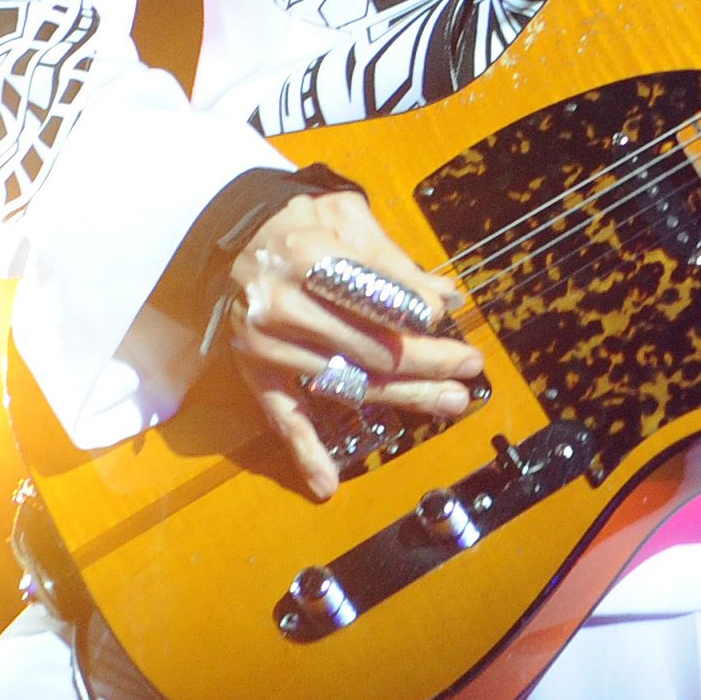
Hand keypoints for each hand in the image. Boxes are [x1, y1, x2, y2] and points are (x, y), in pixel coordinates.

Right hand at [222, 191, 485, 499]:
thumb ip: (391, 255)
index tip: (445, 319)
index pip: (370, 292)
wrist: (230, 239)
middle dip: (427, 360)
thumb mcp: (342, 215)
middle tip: (469, 367)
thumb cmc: (299, 223)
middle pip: (368, 345)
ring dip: (403, 397)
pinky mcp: (257, 372)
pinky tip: (326, 484)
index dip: (412, 310)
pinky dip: (304, 452)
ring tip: (450, 402)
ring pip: (346, 381)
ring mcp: (267, 345)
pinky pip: (282, 416)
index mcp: (306, 256)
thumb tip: (443, 295)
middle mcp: (282, 305)